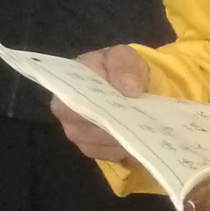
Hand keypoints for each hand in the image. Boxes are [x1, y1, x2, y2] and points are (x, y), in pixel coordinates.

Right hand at [52, 46, 152, 167]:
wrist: (128, 84)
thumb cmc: (120, 69)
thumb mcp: (124, 57)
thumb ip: (124, 67)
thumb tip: (128, 89)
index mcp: (66, 86)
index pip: (73, 104)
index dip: (97, 108)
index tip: (121, 106)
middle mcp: (66, 114)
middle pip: (88, 128)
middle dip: (114, 125)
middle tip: (139, 120)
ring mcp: (78, 135)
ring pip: (102, 143)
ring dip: (122, 138)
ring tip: (142, 128)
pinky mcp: (93, 149)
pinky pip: (110, 153)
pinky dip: (126, 147)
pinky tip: (139, 138)